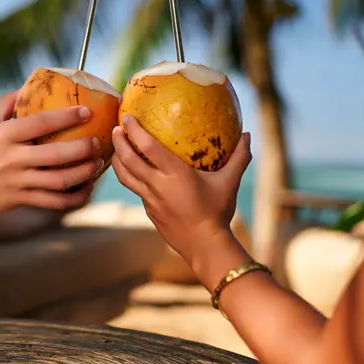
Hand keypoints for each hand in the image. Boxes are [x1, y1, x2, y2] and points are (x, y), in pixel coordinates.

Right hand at [0, 94, 102, 214]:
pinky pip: (55, 202)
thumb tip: (30, 86)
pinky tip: (87, 189)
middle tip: (98, 142)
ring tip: (98, 164)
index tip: (86, 111)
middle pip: (57, 154)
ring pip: (60, 180)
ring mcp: (18, 182)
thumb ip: (7, 105)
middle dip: (83, 148)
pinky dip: (75, 197)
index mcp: (4, 136)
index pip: (41, 123)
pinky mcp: (21, 200)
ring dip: (84, 173)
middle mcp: (12, 159)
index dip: (67, 116)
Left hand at [111, 114, 251, 267]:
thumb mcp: (229, 183)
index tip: (127, 117)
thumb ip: (239, 158)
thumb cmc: (218, 212)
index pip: (148, 147)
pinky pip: (135, 189)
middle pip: (128, 160)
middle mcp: (157, 185)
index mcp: (175, 174)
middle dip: (118, 141)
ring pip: (125, 176)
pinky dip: (129, 176)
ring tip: (117, 147)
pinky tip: (133, 171)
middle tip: (115, 128)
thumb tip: (248, 135)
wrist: (204, 246)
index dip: (134, 130)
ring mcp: (150, 199)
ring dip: (117, 159)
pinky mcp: (148, 210)